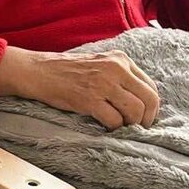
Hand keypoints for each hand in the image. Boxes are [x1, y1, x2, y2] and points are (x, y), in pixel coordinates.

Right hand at [0, 45, 160, 130]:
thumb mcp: (99, 64)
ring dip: (130, 125)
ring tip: (119, 127)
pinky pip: (114, 120)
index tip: (143, 117)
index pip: (151, 86)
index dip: (151, 107)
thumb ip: (120, 76)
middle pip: (149, 100)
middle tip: (136, 128)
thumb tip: (141, 101)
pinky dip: (113, 128)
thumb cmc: (67, 71)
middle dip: (146, 119)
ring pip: (135, 111)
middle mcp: (116, 68)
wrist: (37, 71)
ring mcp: (103, 83)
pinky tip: (104, 127)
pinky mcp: (90, 99)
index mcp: (121, 59)